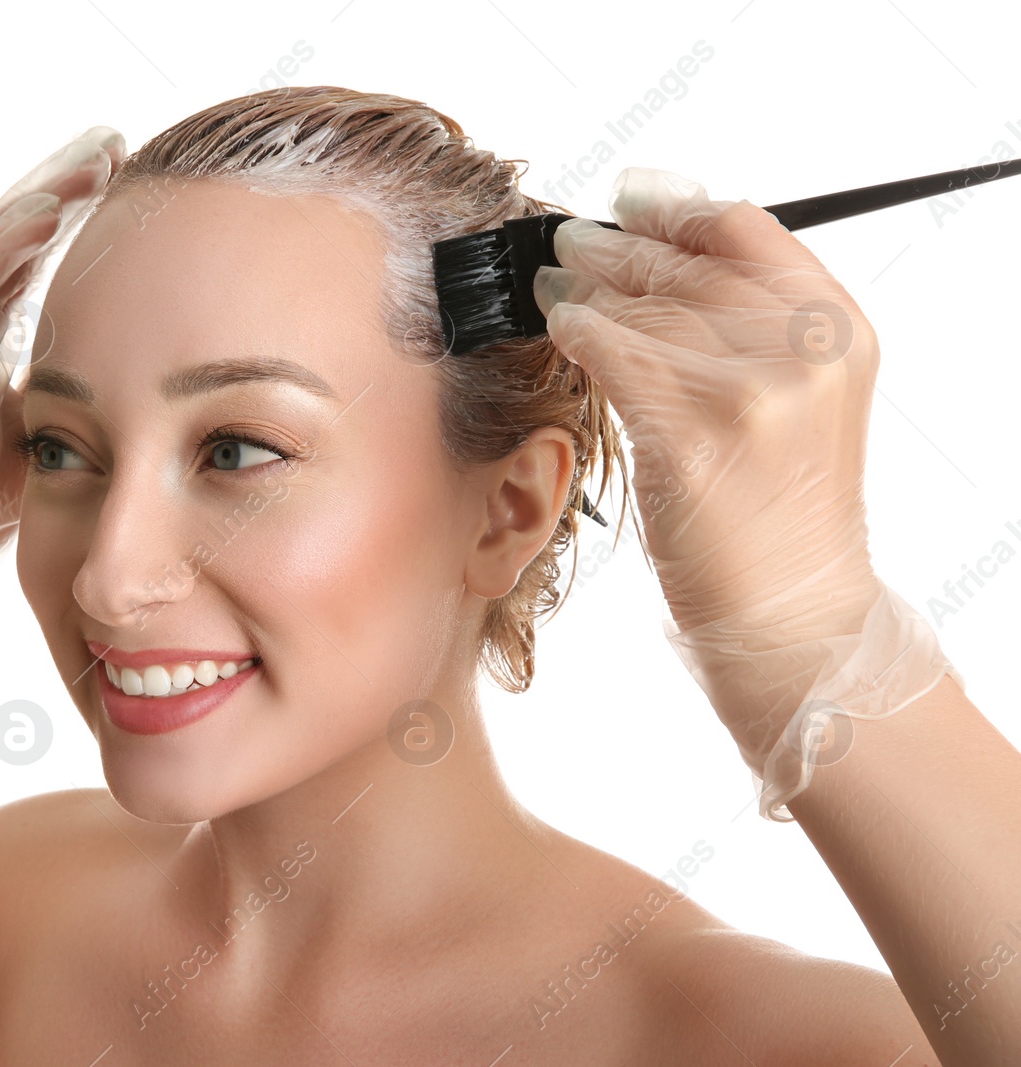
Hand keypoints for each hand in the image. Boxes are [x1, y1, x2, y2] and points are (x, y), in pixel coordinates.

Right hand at [0, 127, 125, 715]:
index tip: (123, 170)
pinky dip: (7, 243)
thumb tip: (137, 362)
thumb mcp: (42, 426)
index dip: (70, 209)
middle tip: (113, 139)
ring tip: (94, 158)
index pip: (27, 254)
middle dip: (61, 181)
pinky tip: (50, 210)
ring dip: (43, 195)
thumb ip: (69, 384)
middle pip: (9, 230)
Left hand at [536, 168, 959, 818]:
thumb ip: (753, 327)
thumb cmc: (783, 511)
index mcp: (836, 328)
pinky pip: (616, 357)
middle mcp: (801, 349)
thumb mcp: (801, 398)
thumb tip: (664, 260)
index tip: (631, 198)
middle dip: (615, 247)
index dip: (677, 208)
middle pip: (685, 263)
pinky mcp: (692, 438)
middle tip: (569, 242)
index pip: (746, 230)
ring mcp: (749, 392)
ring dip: (586, 289)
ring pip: (641, 307)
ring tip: (553, 286)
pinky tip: (560, 329)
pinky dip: (578, 335)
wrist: (794, 611)